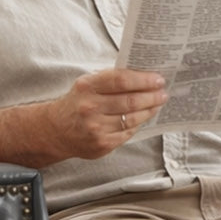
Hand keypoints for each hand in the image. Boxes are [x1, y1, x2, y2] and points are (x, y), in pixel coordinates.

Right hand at [45, 68, 167, 159]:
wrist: (56, 131)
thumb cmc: (77, 103)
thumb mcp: (87, 85)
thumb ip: (111, 80)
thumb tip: (143, 75)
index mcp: (87, 87)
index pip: (121, 80)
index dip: (143, 80)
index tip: (158, 79)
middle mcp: (90, 108)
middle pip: (130, 101)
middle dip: (152, 96)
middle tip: (163, 92)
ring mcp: (96, 128)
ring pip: (132, 118)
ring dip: (149, 110)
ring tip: (158, 103)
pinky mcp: (102, 144)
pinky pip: (128, 132)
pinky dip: (138, 124)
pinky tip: (144, 117)